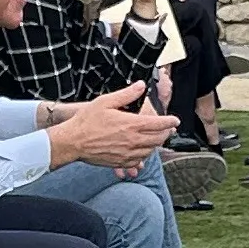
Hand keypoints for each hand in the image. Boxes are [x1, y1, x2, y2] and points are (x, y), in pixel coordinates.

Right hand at [49, 85, 163, 173]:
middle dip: (166, 133)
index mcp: (132, 124)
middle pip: (158, 138)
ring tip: (156, 138)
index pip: (159, 123)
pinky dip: (145, 154)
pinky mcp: (121, 161)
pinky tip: (143, 150)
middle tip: (168, 129)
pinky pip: (139, 160)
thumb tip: (141, 85)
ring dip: (156, 144)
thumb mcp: (106, 101)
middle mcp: (133, 140)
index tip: (175, 120)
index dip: (170, 122)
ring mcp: (128, 153)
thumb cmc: (87, 121)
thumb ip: (127, 94)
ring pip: (151, 150)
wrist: (73, 142)